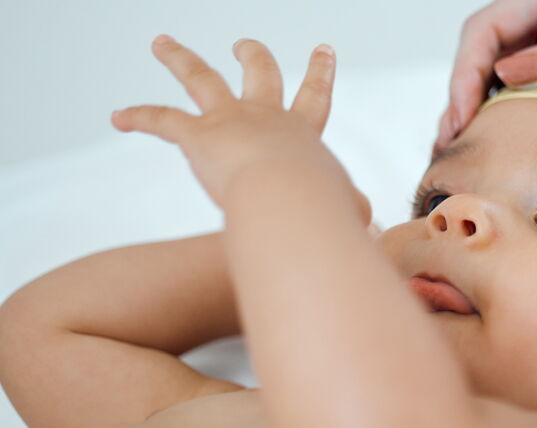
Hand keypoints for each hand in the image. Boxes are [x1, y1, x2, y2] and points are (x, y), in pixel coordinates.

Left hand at [111, 35, 342, 207]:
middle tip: (244, 45)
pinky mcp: (199, 136)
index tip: (323, 50)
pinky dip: (137, 117)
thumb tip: (364, 220)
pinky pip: (162, 120)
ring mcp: (232, 120)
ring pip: (200, 78)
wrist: (291, 200)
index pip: (315, 98)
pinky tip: (117, 117)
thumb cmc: (322, 209)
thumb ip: (352, 209)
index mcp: (303, 134)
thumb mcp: (346, 207)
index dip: (320, 73)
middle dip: (252, 56)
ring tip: (162, 43)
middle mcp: (267, 116)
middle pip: (260, 73)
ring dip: (179, 57)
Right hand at [435, 0, 536, 151]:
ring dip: (488, 112)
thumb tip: (510, 72)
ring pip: (513, 79)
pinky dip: (526, 120)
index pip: (492, 25)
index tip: (460, 116)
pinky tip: (514, 147)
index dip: (467, 70)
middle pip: (491, 53)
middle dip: (465, 96)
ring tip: (468, 151)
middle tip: (450, 145)